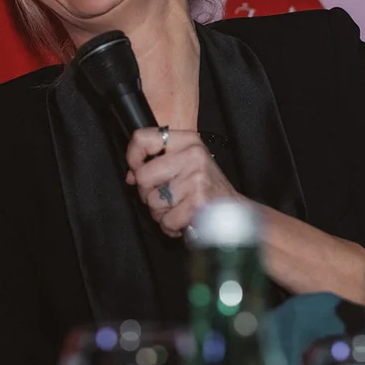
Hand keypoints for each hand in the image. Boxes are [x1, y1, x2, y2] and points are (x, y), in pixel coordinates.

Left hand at [125, 127, 239, 237]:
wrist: (233, 209)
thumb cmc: (206, 186)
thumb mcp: (185, 163)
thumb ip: (156, 163)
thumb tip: (131, 174)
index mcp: (187, 140)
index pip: (143, 139)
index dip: (133, 157)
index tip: (136, 169)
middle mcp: (193, 155)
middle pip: (143, 176)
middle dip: (148, 193)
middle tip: (165, 196)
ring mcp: (196, 178)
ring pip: (152, 201)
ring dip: (161, 212)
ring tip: (178, 207)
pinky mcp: (198, 201)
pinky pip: (166, 220)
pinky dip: (171, 226)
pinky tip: (183, 218)